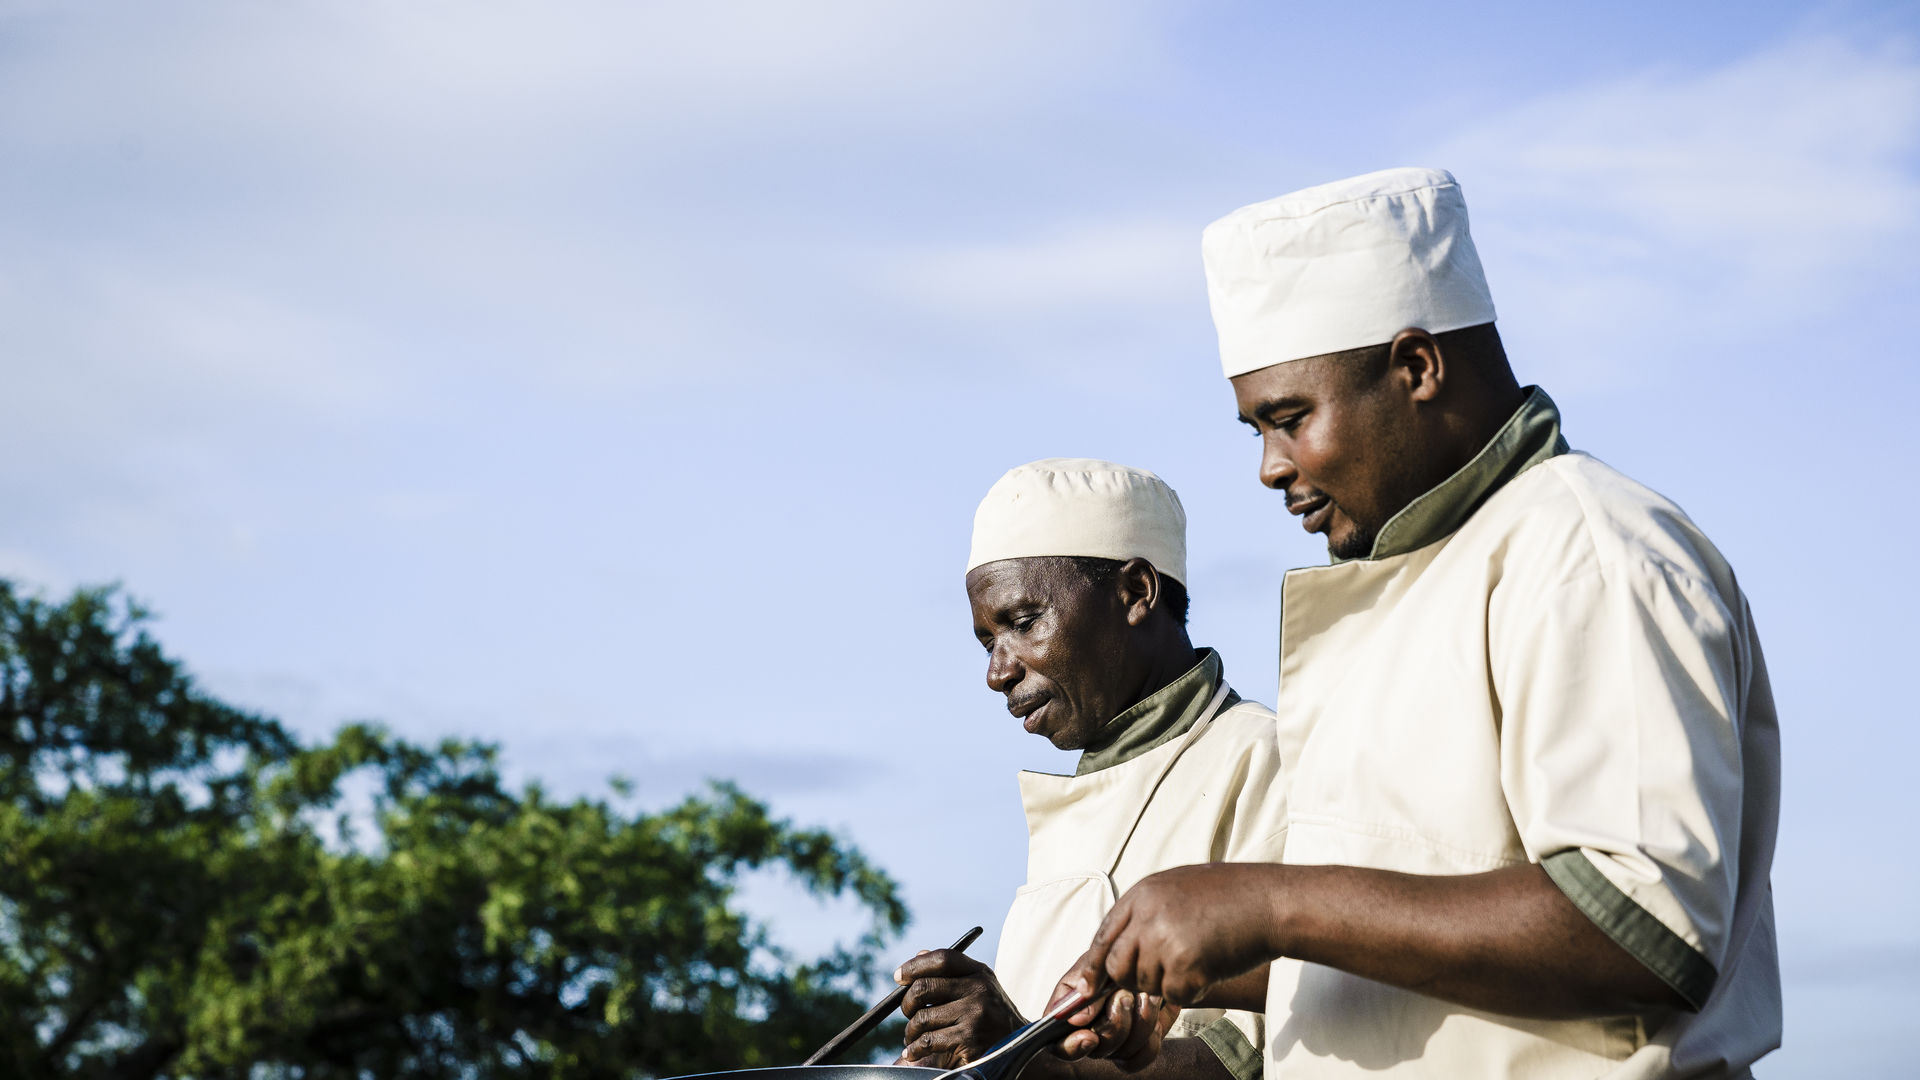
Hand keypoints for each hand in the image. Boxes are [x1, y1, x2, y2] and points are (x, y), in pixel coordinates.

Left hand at [894, 948, 1026, 1067]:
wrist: (1017, 1046)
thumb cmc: (991, 1014)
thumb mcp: (979, 986)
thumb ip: (951, 971)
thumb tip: (918, 955)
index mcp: (980, 972)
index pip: (943, 958)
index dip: (915, 966)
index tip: (899, 976)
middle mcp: (979, 989)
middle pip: (924, 987)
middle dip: (906, 1003)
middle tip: (907, 1012)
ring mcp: (975, 1013)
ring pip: (922, 1018)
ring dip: (910, 1031)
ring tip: (913, 1036)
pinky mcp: (970, 1038)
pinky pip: (928, 1040)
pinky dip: (915, 1048)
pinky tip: (914, 1051)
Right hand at [1046, 961, 1179, 1072]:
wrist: (1149, 955)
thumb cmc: (1116, 954)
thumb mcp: (1098, 960)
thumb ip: (1086, 983)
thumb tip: (1076, 1019)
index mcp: (1070, 1014)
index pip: (1060, 1045)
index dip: (1072, 1046)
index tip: (1090, 1036)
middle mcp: (1091, 1033)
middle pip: (1098, 1050)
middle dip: (1115, 1022)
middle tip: (1125, 996)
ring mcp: (1116, 1042)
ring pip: (1123, 1053)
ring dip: (1139, 1022)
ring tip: (1146, 995)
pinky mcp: (1141, 1043)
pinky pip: (1145, 1055)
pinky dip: (1152, 1034)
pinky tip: (1156, 1011)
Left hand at [1060, 864, 1280, 1007]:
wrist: (1269, 901)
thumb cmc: (1232, 895)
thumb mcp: (1179, 889)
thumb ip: (1149, 911)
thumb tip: (1125, 941)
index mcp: (1143, 894)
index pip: (1104, 935)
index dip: (1095, 964)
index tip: (1088, 986)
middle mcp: (1146, 916)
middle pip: (1118, 966)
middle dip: (1135, 978)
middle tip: (1165, 972)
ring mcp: (1164, 940)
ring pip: (1146, 984)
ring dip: (1170, 982)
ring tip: (1199, 958)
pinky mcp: (1184, 965)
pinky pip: (1174, 994)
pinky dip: (1192, 989)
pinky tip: (1211, 967)